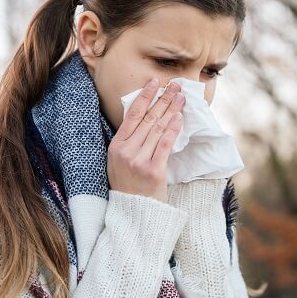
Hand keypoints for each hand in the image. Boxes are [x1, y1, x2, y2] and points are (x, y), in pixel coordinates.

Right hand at [107, 78, 185, 202]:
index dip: (144, 97)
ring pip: (157, 128)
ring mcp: (139, 161)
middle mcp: (126, 151)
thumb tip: (146, 116)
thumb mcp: (119, 162)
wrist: (134, 213)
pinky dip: (172, 129)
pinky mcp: (153, 170)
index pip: (131, 115)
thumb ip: (128, 141)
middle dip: (162, 99)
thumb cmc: (129, 186)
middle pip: (147, 118)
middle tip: (175, 86)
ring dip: (171, 110)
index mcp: (115, 147)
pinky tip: (179, 117)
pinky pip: (165, 144)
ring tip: (181, 98)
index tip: (155, 83)